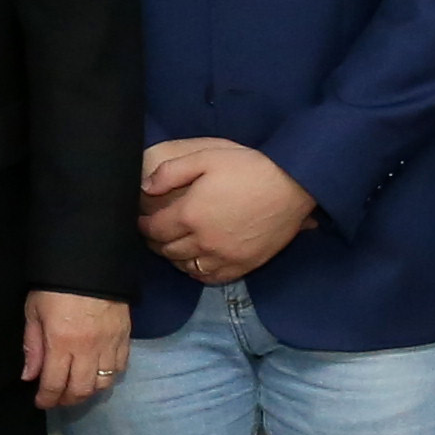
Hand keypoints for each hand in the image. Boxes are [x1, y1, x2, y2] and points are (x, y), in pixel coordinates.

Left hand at [24, 291, 128, 412]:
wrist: (90, 263)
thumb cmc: (54, 287)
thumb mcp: (34, 313)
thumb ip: (33, 347)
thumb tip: (30, 377)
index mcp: (61, 342)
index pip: (54, 384)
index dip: (47, 399)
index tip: (40, 402)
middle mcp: (88, 349)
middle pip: (81, 390)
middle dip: (66, 400)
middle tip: (57, 398)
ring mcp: (110, 344)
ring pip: (103, 383)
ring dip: (88, 391)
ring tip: (76, 388)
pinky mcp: (125, 337)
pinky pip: (120, 368)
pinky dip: (108, 377)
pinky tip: (97, 373)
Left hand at [137, 138, 315, 286]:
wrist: (293, 185)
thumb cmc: (249, 167)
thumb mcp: (206, 157)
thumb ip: (171, 171)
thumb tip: (145, 188)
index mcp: (190, 214)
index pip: (154, 229)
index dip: (143, 225)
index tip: (141, 220)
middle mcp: (203, 241)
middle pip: (167, 250)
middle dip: (155, 241)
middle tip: (154, 232)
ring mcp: (224, 257)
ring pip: (186, 266)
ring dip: (174, 257)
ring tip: (173, 245)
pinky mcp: (243, 265)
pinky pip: (210, 277)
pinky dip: (197, 271)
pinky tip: (196, 261)